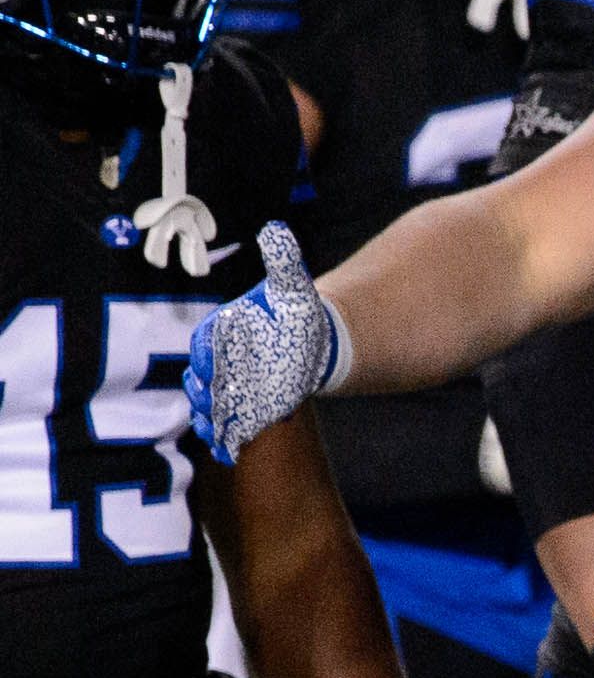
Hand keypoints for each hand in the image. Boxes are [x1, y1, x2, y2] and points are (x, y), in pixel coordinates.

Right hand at [186, 221, 345, 464]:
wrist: (309, 343)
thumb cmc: (294, 314)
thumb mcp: (292, 287)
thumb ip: (283, 261)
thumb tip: (276, 229)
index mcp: (217, 333)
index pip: (202, 349)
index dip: (209, 361)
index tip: (220, 368)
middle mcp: (212, 363)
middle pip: (200, 383)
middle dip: (209, 394)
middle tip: (225, 401)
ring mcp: (221, 388)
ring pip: (206, 407)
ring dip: (212, 419)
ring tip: (225, 426)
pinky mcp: (234, 410)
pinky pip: (219, 428)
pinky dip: (221, 439)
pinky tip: (230, 447)